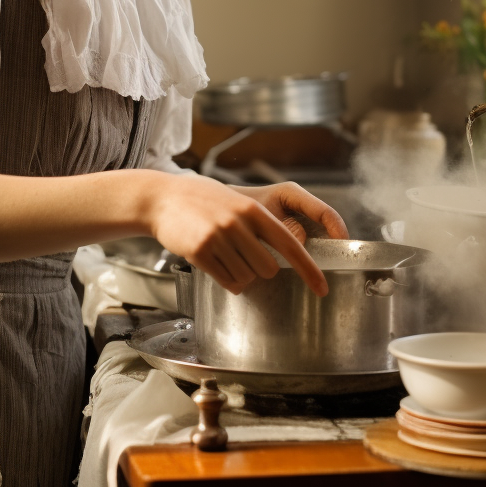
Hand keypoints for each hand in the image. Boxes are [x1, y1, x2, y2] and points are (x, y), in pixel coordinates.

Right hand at [145, 174, 338, 296]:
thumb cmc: (202, 201)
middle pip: (268, 269)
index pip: (290, 245)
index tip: (322, 288)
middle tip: (243, 257)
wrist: (162, 198)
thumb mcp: (236, 203)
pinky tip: (214, 263)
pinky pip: (226, 281)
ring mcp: (218, 238)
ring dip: (240, 275)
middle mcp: (238, 224)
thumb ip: (258, 223)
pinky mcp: (200, 252)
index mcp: (253, 210)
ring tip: (223, 256)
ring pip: (246, 278)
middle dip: (260, 270)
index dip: (309, 269)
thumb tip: (285, 250)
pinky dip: (226, 280)